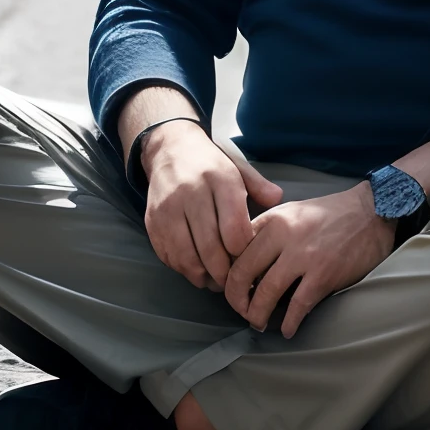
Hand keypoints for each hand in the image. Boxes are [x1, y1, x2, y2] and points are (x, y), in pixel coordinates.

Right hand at [141, 120, 283, 290]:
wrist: (170, 149)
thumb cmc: (209, 163)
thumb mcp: (237, 167)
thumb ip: (258, 185)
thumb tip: (277, 199)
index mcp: (219, 179)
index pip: (234, 230)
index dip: (243, 253)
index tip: (248, 258)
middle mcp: (191, 193)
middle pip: (211, 249)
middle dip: (224, 273)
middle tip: (233, 280)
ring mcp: (168, 208)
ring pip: (187, 258)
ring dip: (203, 277)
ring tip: (215, 280)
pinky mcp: (152, 221)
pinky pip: (168, 256)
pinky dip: (183, 269)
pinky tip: (195, 267)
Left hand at [224, 184, 394, 337]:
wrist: (372, 211)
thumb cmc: (329, 214)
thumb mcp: (292, 210)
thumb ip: (266, 230)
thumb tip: (242, 260)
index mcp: (273, 218)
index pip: (234, 249)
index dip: (225, 273)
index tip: (228, 287)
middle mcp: (283, 235)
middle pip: (242, 274)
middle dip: (235, 300)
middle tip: (241, 310)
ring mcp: (303, 255)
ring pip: (265, 294)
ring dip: (257, 315)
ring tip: (258, 322)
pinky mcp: (324, 274)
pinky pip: (297, 306)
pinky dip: (288, 323)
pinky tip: (288, 329)